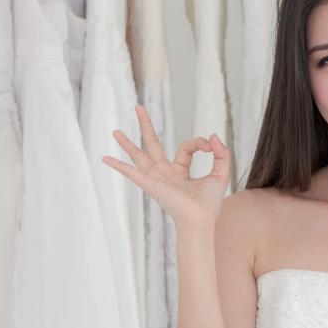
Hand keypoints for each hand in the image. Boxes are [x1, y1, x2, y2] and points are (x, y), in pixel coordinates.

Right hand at [102, 105, 229, 228]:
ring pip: (139, 154)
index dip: (199, 143)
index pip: (186, 147)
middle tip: (138, 107)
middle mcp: (164, 172)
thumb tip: (213, 137)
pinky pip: (130, 172)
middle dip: (146, 125)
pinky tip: (105, 158)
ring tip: (115, 131)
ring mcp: (155, 177)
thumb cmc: (209, 204)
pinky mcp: (150, 183)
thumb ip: (221, 155)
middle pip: (152, 143)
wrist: (200, 219)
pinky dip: (118, 166)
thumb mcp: (220, 174)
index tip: (210, 147)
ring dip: (127, 143)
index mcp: (179, 171)